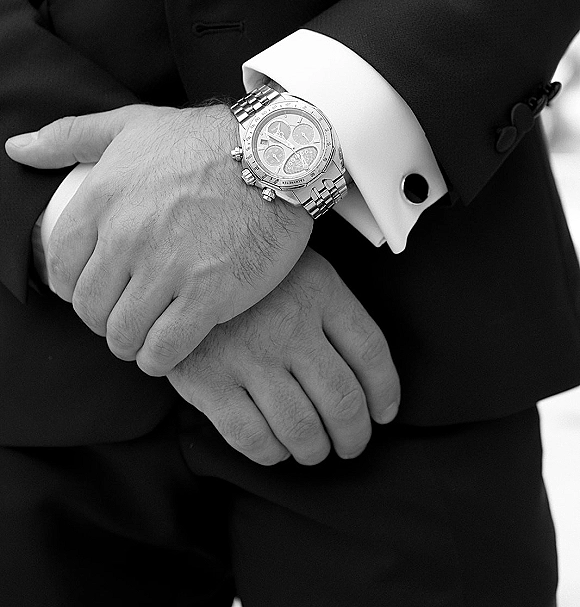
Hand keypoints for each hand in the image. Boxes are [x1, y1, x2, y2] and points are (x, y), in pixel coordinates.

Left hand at [5, 104, 311, 374]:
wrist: (278, 154)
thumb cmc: (206, 139)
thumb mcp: (133, 123)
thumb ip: (69, 136)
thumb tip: (17, 148)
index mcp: (103, 198)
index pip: (62, 270)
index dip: (76, 286)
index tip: (97, 288)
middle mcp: (128, 236)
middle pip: (90, 309)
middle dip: (103, 318)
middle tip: (125, 313)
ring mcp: (168, 269)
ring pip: (122, 335)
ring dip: (130, 341)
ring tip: (147, 332)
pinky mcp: (208, 295)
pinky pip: (164, 350)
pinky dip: (160, 358)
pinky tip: (169, 347)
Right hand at [169, 248, 399, 464]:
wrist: (175, 264)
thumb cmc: (246, 273)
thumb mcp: (298, 267)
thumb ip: (332, 310)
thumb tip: (369, 379)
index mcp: (319, 290)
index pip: (370, 352)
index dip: (385, 393)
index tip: (383, 414)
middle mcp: (289, 324)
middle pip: (342, 400)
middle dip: (354, 435)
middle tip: (351, 443)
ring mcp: (248, 354)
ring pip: (302, 427)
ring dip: (314, 449)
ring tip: (313, 449)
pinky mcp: (208, 380)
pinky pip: (252, 437)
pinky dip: (271, 452)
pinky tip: (274, 446)